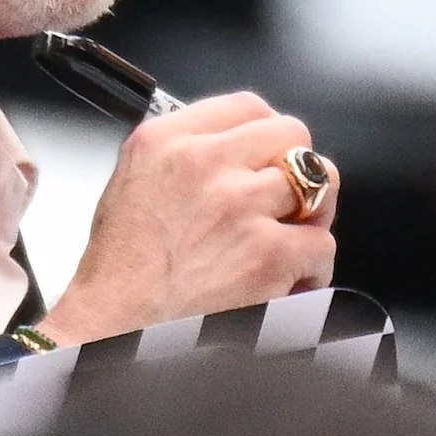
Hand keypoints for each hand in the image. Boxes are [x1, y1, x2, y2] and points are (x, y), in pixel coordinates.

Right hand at [42, 92, 339, 344]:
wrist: (114, 330)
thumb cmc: (120, 273)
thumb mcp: (132, 185)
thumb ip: (183, 155)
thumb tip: (235, 150)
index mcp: (165, 142)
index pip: (245, 106)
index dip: (267, 133)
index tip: (268, 155)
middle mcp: (203, 163)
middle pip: (292, 135)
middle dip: (298, 170)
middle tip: (288, 202)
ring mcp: (240, 205)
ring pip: (319, 185)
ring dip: (311, 217)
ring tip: (288, 243)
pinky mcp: (268, 252)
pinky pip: (321, 245)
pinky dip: (312, 270)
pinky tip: (286, 284)